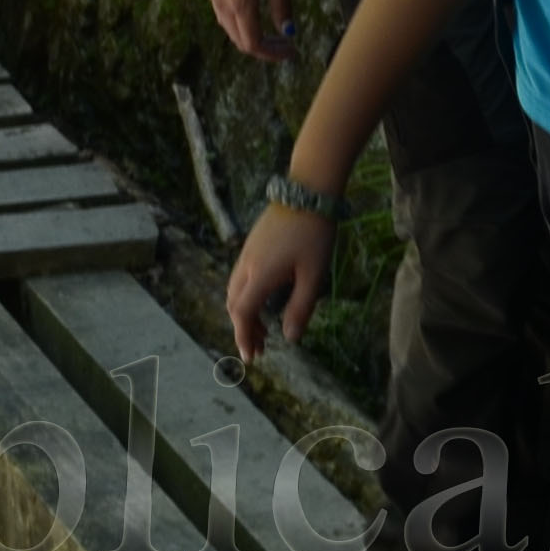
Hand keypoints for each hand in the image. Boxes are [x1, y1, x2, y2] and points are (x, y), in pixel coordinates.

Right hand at [201, 0, 294, 62]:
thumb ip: (281, 3)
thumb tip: (288, 30)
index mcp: (240, 3)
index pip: (254, 44)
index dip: (274, 53)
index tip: (293, 51)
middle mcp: (222, 3)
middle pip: (241, 41)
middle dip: (265, 49)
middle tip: (287, 45)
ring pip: (231, 29)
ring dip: (251, 37)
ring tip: (274, 33)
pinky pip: (224, 15)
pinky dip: (241, 24)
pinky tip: (254, 14)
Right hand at [225, 206, 330, 358]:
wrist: (308, 192)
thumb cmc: (314, 235)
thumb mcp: (314, 276)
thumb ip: (300, 308)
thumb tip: (291, 338)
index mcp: (260, 275)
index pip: (242, 313)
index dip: (244, 337)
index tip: (251, 357)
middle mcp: (246, 265)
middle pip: (234, 304)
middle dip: (244, 329)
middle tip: (261, 348)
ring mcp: (247, 253)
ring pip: (235, 290)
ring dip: (245, 313)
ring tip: (264, 329)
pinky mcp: (252, 244)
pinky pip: (241, 277)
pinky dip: (247, 296)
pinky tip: (264, 300)